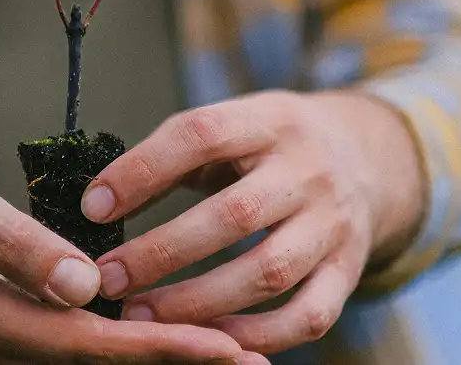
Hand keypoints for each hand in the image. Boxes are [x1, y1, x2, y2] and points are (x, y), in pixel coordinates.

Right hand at [0, 128, 267, 363]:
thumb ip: (16, 243)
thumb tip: (86, 287)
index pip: (84, 343)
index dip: (158, 346)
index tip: (225, 347)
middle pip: (93, 362)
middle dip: (171, 359)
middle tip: (250, 359)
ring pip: (81, 358)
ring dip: (150, 354)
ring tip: (224, 349)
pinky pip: (65, 343)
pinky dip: (116, 339)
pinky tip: (159, 328)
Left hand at [80, 91, 423, 353]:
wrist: (367, 159)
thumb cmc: (268, 149)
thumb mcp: (232, 127)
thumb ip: (172, 157)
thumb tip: (98, 204)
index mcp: (270, 121)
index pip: (202, 135)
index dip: (142, 171)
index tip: (93, 208)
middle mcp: (308, 171)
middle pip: (234, 215)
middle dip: (162, 252)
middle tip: (107, 279)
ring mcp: (334, 224)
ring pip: (268, 272)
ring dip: (197, 301)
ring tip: (140, 315)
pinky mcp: (348, 270)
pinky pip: (307, 316)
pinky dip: (256, 335)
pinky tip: (208, 340)